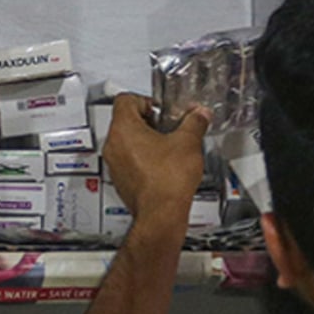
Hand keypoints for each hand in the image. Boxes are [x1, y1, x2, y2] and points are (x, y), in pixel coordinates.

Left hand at [104, 95, 209, 226]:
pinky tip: (161, 163)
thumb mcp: (188, 142)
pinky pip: (127, 160)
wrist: (161, 213)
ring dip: (144, 139)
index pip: (125, 100)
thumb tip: (200, 115)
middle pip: (124, 120)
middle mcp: (113, 145)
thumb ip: (194, 122)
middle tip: (165, 125)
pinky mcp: (120, 179)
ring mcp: (114, 164)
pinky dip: (141, 157)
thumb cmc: (167, 182)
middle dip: (147, 120)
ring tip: (166, 145)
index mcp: (124, 129)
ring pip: (124, 141)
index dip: (145, 100)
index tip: (159, 108)